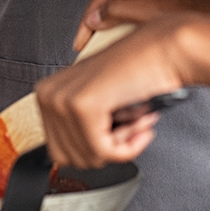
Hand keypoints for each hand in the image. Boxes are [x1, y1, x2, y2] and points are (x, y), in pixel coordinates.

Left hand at [37, 15, 192, 168]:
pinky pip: (104, 152)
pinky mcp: (84, 106)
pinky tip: (141, 126)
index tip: (115, 133)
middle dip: (106, 150)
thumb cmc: (137, 72)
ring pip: (89, 157)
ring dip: (122, 146)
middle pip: (71, 159)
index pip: (59, 151)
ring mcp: (63, 100)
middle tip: (130, 127)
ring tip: (136, 121)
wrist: (162, 51)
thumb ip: (77, 126)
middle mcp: (48, 94)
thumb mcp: (96, 100)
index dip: (93, 149)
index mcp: (46, 92)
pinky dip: (128, 148)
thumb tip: (79, 159)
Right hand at [74, 0, 209, 50]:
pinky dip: (125, 31)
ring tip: (102, 49)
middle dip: (97, 24)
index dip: (91, 15)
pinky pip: (135, 14)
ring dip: (111, 29)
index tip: (83, 36)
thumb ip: (125, 13)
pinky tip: (122, 46)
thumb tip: (98, 17)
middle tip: (87, 46)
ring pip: (122, 8)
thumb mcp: (160, 14)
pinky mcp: (162, 1)